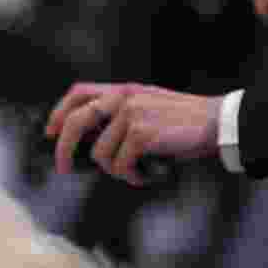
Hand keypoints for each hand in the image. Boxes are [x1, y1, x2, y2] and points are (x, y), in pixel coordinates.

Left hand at [45, 82, 222, 185]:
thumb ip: (120, 116)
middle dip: (63, 149)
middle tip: (63, 168)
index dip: (59, 113)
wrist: (217, 122)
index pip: (79, 93)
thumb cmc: (184, 123)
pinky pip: (121, 166)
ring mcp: (131, 114)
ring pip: (101, 155)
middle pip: (77, 122)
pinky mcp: (140, 134)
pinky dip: (132, 177)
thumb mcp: (149, 107)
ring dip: (116, 171)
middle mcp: (123, 97)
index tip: (50, 133)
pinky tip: (148, 175)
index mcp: (123, 90)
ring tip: (138, 171)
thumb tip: (90, 144)